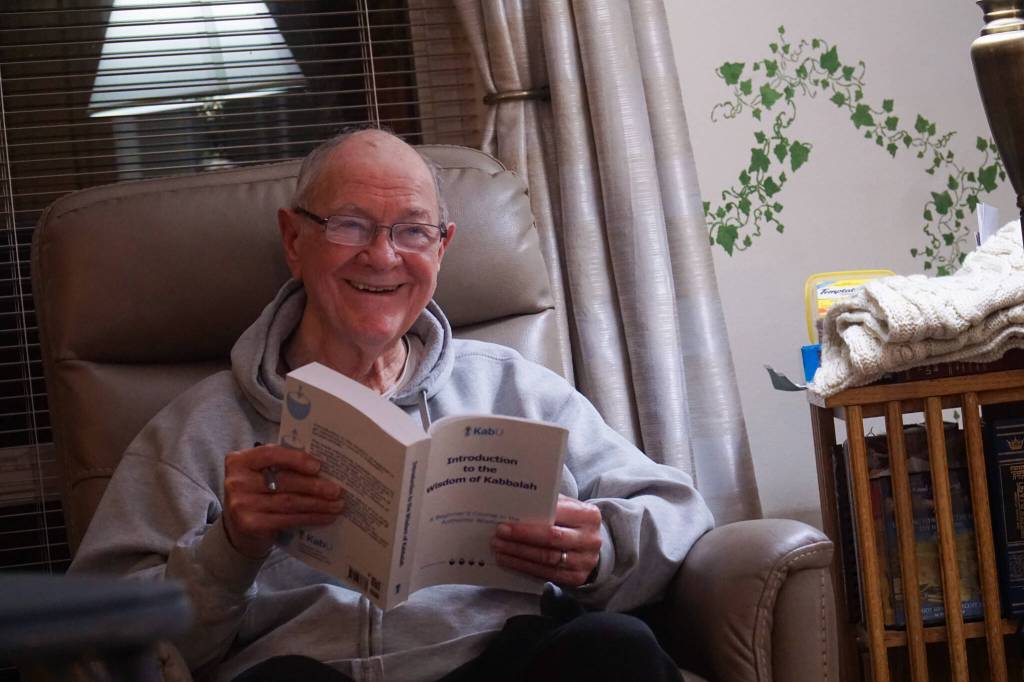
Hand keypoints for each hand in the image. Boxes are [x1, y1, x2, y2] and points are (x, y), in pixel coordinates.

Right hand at [223, 444, 342, 558]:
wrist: (238, 529)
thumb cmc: (257, 493)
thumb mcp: (262, 474)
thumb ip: (282, 465)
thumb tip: (322, 466)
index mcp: (240, 460)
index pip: (269, 453)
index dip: (295, 459)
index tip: (318, 466)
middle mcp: (236, 481)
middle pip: (284, 481)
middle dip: (315, 486)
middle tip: (337, 490)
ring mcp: (241, 504)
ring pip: (289, 502)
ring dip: (317, 504)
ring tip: (337, 505)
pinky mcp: (250, 525)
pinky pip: (287, 519)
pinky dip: (309, 518)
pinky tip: (325, 517)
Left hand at [491, 494, 601, 587]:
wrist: (590, 546)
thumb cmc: (572, 522)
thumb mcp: (568, 508)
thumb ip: (549, 505)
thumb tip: (517, 505)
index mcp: (588, 515)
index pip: (558, 516)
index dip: (532, 520)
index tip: (507, 522)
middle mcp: (590, 539)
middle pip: (552, 539)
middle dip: (521, 537)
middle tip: (499, 535)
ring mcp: (584, 561)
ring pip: (547, 559)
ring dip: (519, 554)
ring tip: (499, 548)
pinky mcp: (576, 578)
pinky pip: (546, 574)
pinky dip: (525, 567)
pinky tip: (510, 560)